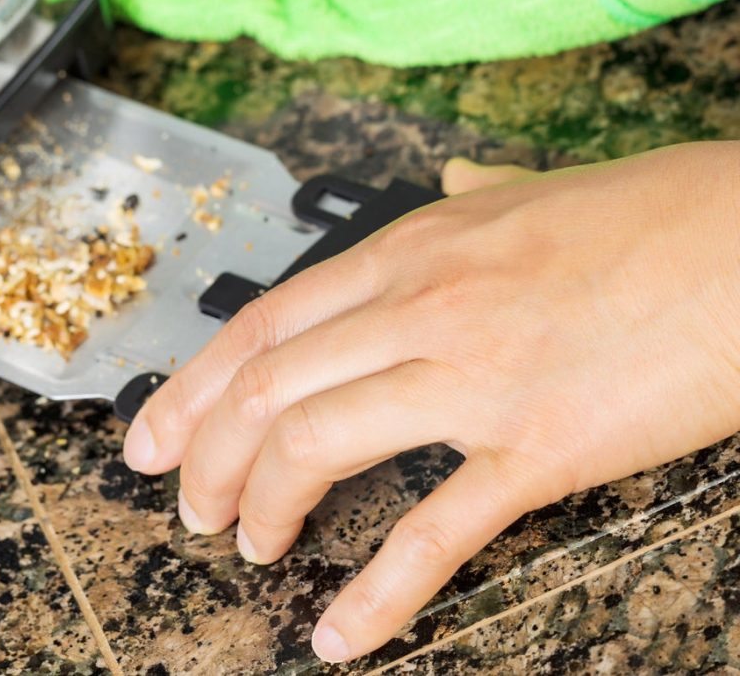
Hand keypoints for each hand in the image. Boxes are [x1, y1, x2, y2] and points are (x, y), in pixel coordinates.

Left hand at [123, 144, 739, 661]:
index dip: (190, 388)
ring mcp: (475, 376)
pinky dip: (378, 594)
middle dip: (207, 458)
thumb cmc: (653, 214)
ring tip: (252, 547)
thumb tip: (452, 174)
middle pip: (265, 389)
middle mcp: (421, 306)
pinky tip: (343, 635)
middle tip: (191, 507)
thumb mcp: (532, 190)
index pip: (261, 326)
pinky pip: (435, 531)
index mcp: (412, 251)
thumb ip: (473, 193)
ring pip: (316, 443)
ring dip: (264, 505)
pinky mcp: (540, 446)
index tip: (150, 437)